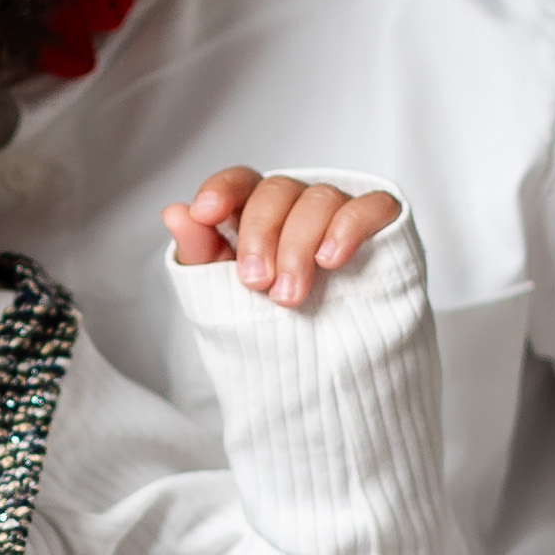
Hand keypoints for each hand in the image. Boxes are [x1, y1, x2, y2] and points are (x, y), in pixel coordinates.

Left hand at [164, 166, 400, 312]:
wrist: (326, 371)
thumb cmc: (270, 324)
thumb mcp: (224, 294)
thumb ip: (200, 254)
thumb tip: (174, 212)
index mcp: (257, 214)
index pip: (241, 182)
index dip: (223, 190)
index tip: (205, 213)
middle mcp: (298, 206)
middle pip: (278, 190)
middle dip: (261, 235)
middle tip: (256, 283)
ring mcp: (340, 213)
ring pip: (320, 199)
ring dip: (299, 245)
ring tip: (288, 296)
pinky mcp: (381, 226)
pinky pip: (370, 206)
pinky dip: (348, 228)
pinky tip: (332, 259)